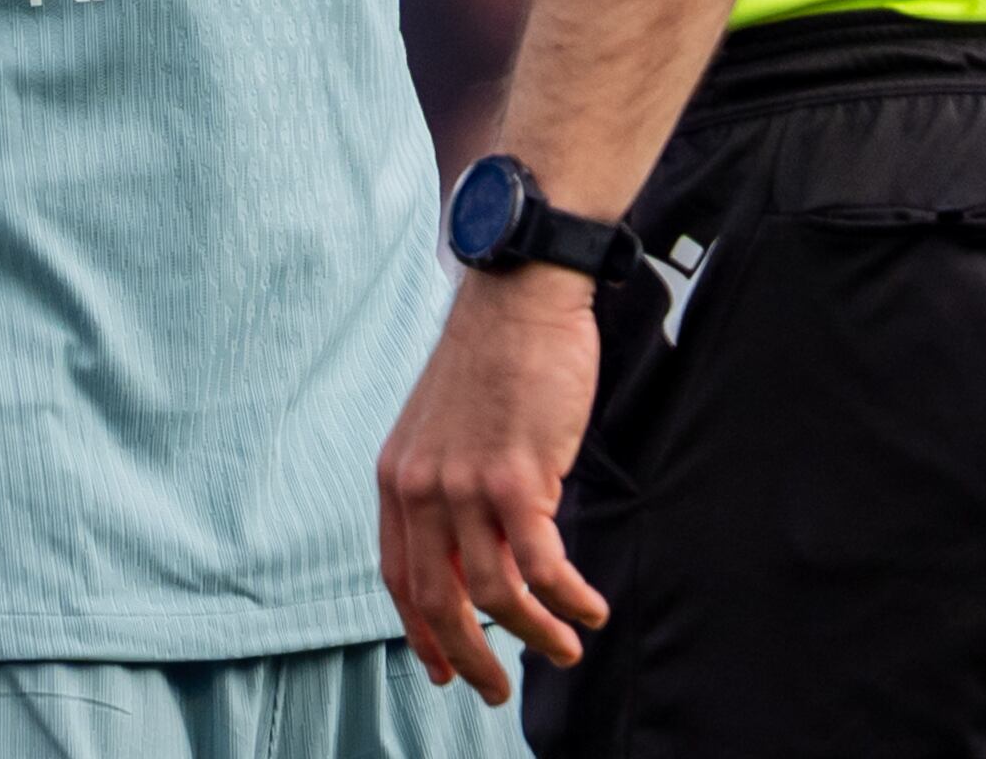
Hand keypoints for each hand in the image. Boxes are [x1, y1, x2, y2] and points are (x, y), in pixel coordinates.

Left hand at [376, 264, 608, 701]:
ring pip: (492, 595)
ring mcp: (465, 486)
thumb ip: (448, 488)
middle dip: (469, 657)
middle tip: (497, 690)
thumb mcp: (445, 428)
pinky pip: (542, 567)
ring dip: (534, 634)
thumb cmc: (495, 358)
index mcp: (397, 477)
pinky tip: (588, 609)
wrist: (519, 296)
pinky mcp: (516, 478)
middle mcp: (420, 488)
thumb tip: (474, 554)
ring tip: (565, 647)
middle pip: (436, 602)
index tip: (443, 670)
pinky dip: (567, 600)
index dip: (420, 633)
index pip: (397, 578)